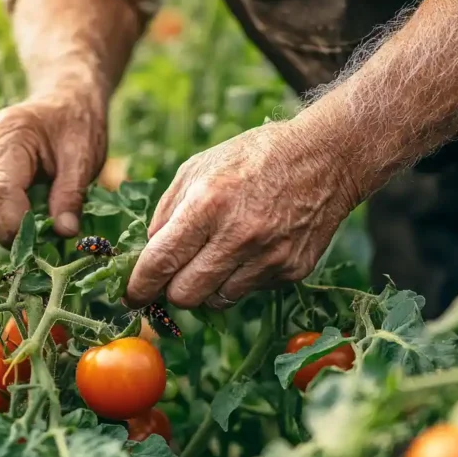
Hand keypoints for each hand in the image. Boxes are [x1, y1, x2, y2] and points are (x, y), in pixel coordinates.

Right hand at [0, 93, 106, 245]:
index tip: (43, 242)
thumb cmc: (78, 124)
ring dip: (2, 229)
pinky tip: (25, 219)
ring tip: (35, 232)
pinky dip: (1, 220)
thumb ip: (72, 194)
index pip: (1, 190)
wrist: (66, 99)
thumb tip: (64, 232)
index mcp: (10, 133)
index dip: (18, 224)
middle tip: (40, 244)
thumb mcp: (85, 156)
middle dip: (7, 232)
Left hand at [124, 119, 361, 308]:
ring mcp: (269, 257)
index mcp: (208, 204)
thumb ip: (167, 211)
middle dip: (172, 290)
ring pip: (217, 300)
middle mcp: (239, 236)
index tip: (131, 295)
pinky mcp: (292, 270)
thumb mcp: (200, 166)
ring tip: (218, 255)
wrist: (326, 158)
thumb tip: (149, 252)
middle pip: (186, 295)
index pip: (161, 262)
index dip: (139, 286)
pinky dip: (240, 278)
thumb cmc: (255, 156)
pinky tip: (251, 248)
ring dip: (208, 286)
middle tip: (173, 277)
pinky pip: (250, 290)